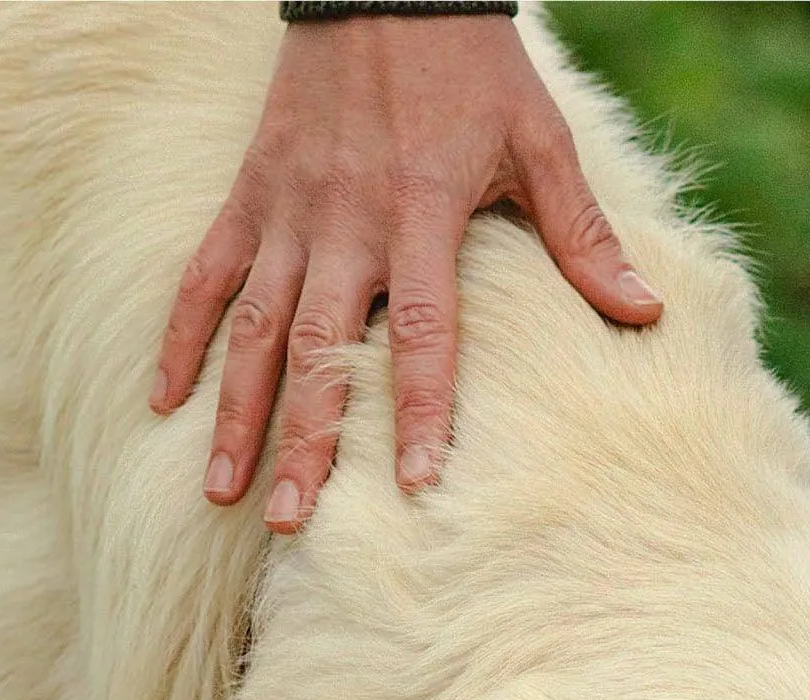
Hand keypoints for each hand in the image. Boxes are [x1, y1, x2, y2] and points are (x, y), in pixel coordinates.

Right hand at [152, 14, 661, 534]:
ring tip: (223, 490)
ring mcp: (286, 211)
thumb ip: (583, 236)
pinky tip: (163, 400)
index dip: (423, 409)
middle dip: (307, 440)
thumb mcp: (540, 141)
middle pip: (319, 350)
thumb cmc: (473, 67)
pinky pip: (204, 274)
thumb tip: (646, 313)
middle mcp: (343, 221)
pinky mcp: (249, 194)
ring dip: (236, 412)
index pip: (423, 330)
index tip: (419, 482)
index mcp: (420, 212)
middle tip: (297, 521)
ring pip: (251, 328)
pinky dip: (180, 337)